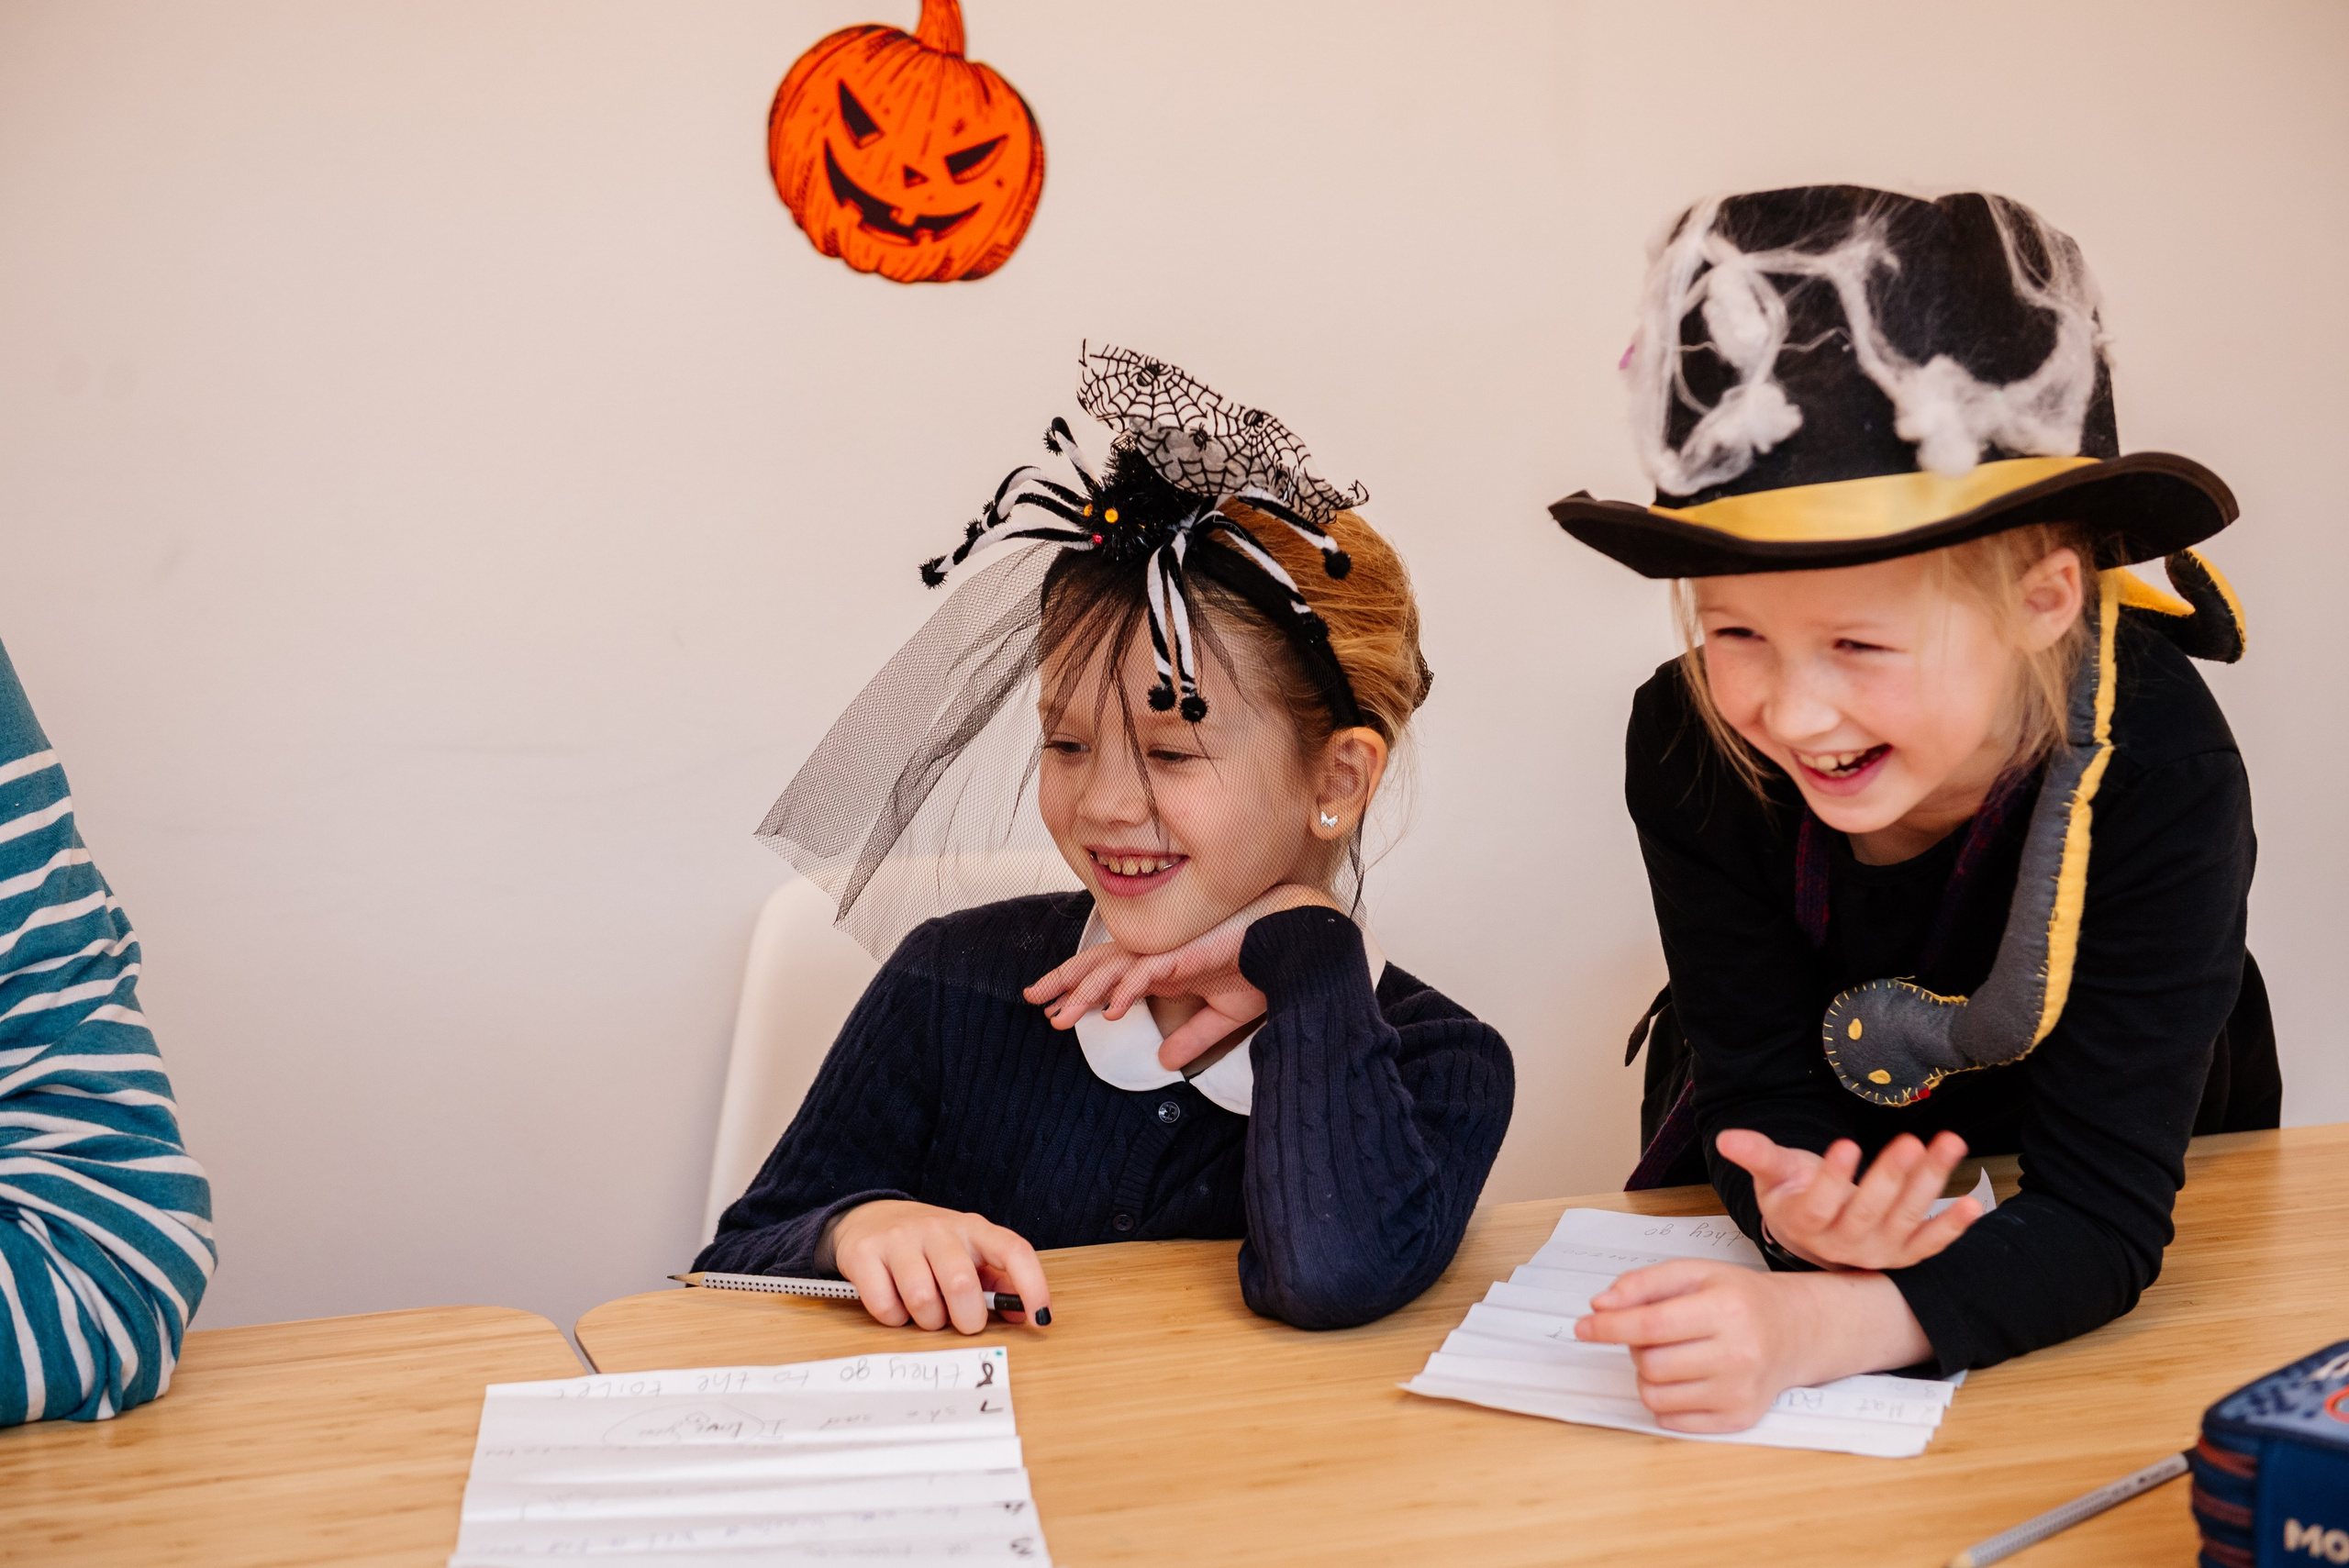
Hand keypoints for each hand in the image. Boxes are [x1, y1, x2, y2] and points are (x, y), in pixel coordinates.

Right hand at [826, 1201, 1050, 1334]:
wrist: (869, 1217)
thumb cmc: (929, 1246)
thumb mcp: (967, 1254)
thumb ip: (995, 1283)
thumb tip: (1021, 1315)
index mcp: (973, 1229)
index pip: (1013, 1250)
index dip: (1032, 1286)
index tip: (1040, 1318)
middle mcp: (938, 1228)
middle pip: (961, 1284)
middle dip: (966, 1320)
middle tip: (961, 1322)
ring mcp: (900, 1238)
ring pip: (922, 1300)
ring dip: (928, 1321)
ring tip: (926, 1312)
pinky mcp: (866, 1254)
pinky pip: (886, 1307)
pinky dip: (895, 1319)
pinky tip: (896, 1304)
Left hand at [1023, 884, 1337, 1070]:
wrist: (1297, 947)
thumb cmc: (1263, 970)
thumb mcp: (1222, 1016)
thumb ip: (1192, 1037)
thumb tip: (1165, 1062)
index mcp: (1165, 967)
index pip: (1112, 977)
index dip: (1082, 992)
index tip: (1054, 1011)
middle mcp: (1161, 956)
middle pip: (1101, 965)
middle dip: (1065, 982)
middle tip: (1033, 1001)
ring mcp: (1171, 952)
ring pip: (1116, 969)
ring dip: (1086, 991)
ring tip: (1062, 1015)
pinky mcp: (1186, 953)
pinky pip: (1148, 970)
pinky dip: (1127, 988)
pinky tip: (1112, 1009)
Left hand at [1575, 1263, 1929, 1431]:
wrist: (1795, 1332)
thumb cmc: (1738, 1299)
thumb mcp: (1694, 1273)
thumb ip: (1643, 1283)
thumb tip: (1600, 1306)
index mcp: (1726, 1309)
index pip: (1650, 1324)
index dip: (1608, 1327)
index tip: (1582, 1327)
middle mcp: (1738, 1354)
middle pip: (1650, 1362)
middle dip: (1636, 1347)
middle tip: (1654, 1334)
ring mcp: (1740, 1392)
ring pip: (1655, 1394)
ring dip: (1648, 1374)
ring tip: (1671, 1354)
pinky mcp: (1739, 1419)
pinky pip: (1672, 1419)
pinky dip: (1664, 1399)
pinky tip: (1684, 1378)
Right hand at [1714, 1128, 1981, 1270]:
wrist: (1816, 1236)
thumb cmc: (1795, 1196)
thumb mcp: (1774, 1174)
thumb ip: (1758, 1154)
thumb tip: (1727, 1137)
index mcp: (1806, 1224)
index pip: (1819, 1206)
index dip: (1833, 1179)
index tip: (1845, 1145)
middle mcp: (1843, 1245)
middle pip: (1869, 1213)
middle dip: (1891, 1178)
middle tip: (1909, 1143)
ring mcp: (1877, 1252)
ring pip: (1905, 1220)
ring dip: (1929, 1184)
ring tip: (1947, 1144)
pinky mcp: (1904, 1254)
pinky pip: (1930, 1244)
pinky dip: (1952, 1227)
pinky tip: (1972, 1204)